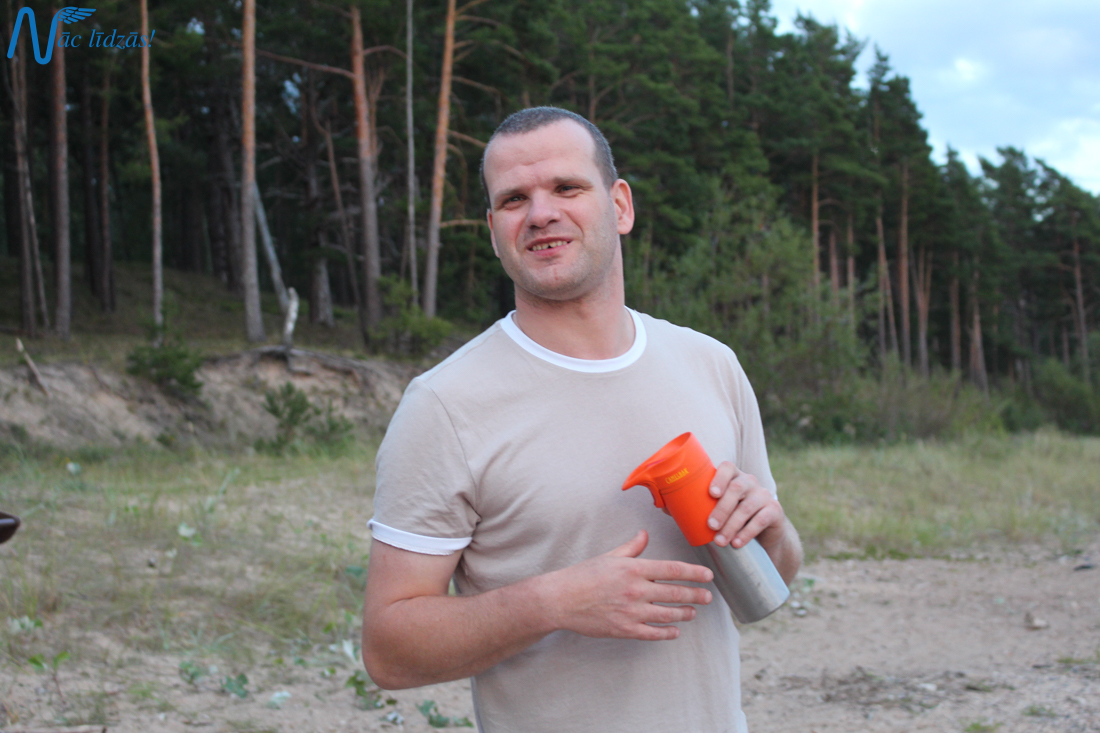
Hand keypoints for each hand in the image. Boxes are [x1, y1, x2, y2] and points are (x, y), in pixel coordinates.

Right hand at [548, 530, 712, 640]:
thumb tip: (644, 534)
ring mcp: (631, 612)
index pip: (672, 569)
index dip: (693, 572)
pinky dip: (668, 632)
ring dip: (684, 613)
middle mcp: (636, 590)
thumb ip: (631, 548)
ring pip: (668, 614)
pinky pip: (653, 633)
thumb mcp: (609, 556)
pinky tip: (675, 631)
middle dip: (695, 595)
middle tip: (707, 597)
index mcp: (634, 569)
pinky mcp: (625, 629)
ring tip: (692, 612)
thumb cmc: (583, 575)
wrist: (561, 599)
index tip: (707, 575)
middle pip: (675, 593)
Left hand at [706, 461, 785, 550]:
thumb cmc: (733, 515)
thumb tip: (670, 510)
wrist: (765, 530)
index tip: (711, 493)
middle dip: (722, 508)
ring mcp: (763, 495)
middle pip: (736, 488)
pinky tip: (736, 543)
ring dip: (731, 525)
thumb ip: (699, 504)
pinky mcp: (775, 510)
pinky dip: (747, 533)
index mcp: (733, 476)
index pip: (727, 468)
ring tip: (720, 541)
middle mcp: (749, 482)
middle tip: (711, 526)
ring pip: (747, 507)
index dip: (719, 478)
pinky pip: (761, 520)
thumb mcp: (720, 507)